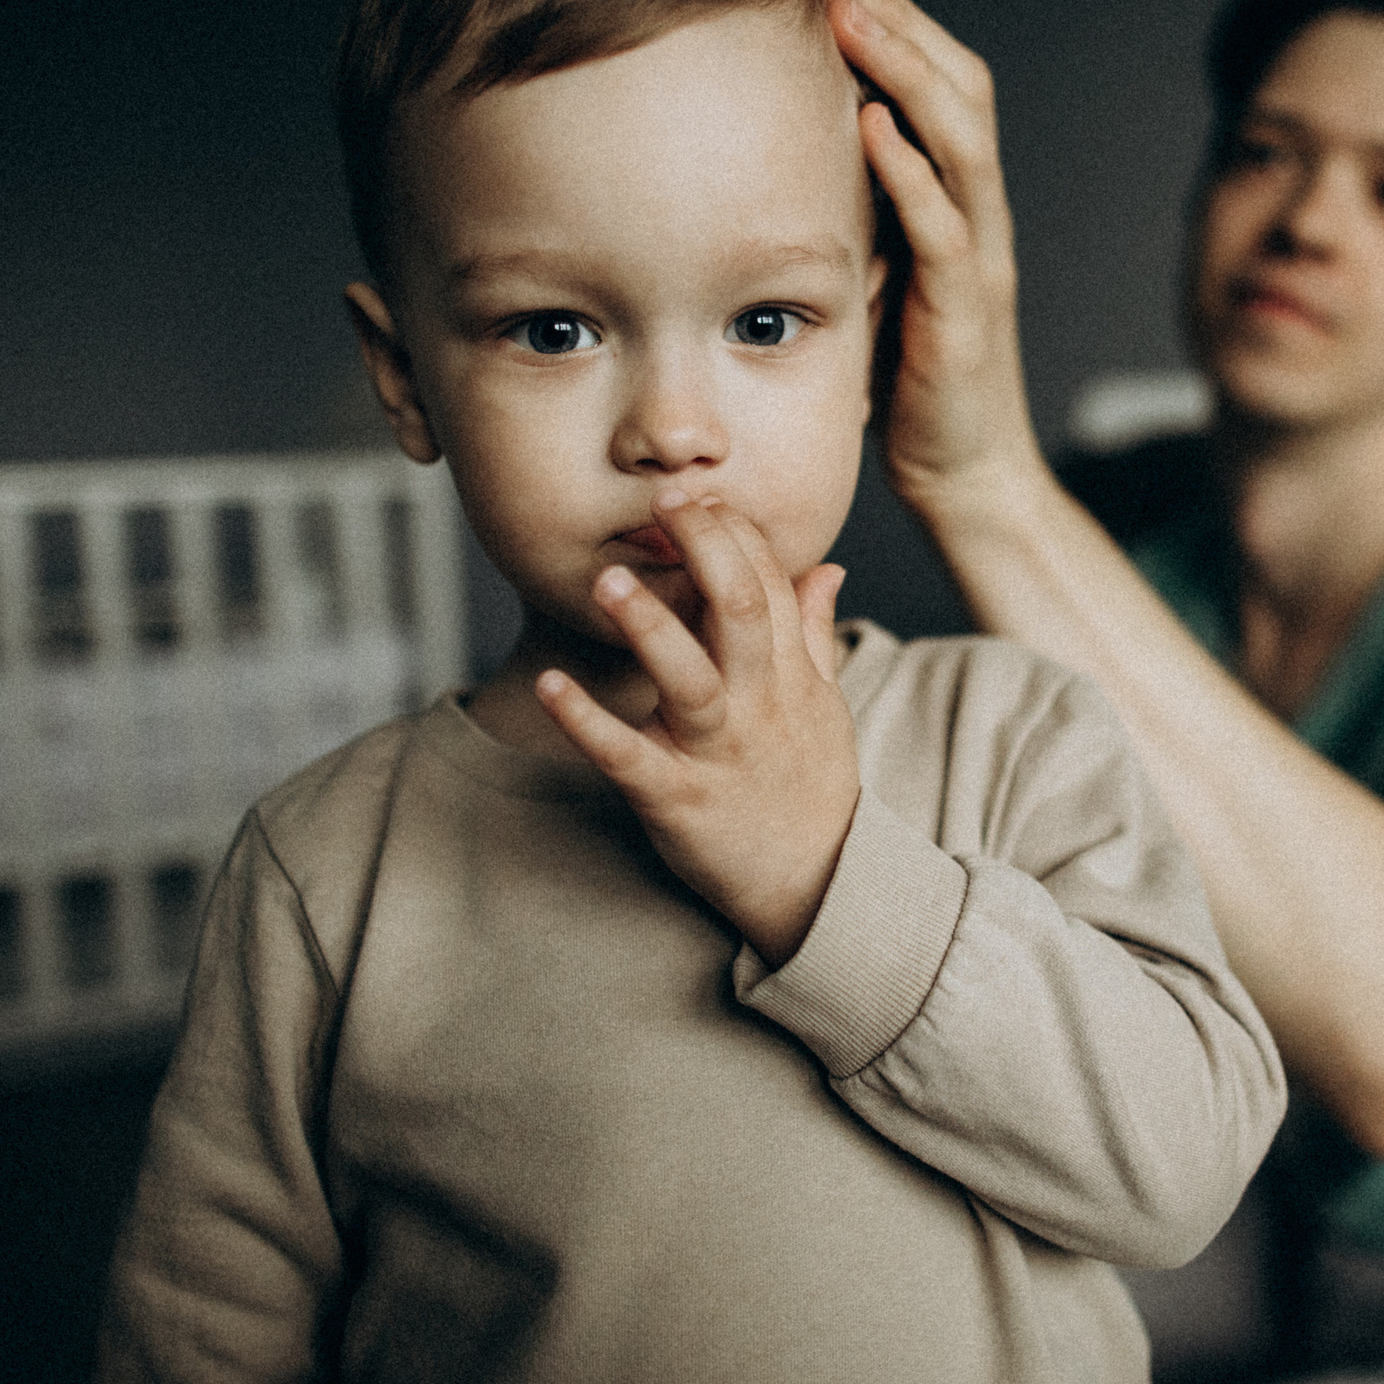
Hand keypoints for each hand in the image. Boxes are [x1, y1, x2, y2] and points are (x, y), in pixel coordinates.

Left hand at [534, 489, 859, 964]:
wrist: (819, 888)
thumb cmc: (812, 790)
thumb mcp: (828, 706)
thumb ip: (817, 632)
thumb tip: (827, 567)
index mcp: (792, 676)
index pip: (770, 583)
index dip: (733, 533)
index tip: (697, 494)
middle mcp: (760, 705)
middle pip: (741, 611)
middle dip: (703, 550)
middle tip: (663, 502)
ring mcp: (719, 752)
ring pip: (690, 678)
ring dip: (648, 628)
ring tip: (607, 581)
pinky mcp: (677, 800)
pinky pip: (629, 757)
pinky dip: (589, 722)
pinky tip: (555, 684)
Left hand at [811, 0, 1045, 524]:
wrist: (967, 480)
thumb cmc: (912, 389)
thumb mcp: (876, 283)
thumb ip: (852, 225)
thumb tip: (772, 172)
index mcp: (959, 207)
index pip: (940, 87)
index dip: (894, 24)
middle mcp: (980, 219)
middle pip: (960, 88)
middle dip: (895, 20)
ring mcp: (979, 263)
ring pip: (959, 140)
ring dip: (902, 70)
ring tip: (850, 17)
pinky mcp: (963, 314)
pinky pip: (943, 227)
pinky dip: (908, 170)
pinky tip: (869, 126)